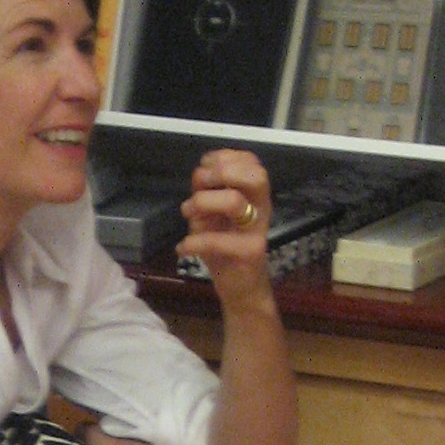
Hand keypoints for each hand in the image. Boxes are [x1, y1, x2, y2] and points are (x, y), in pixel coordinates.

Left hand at [177, 148, 272, 307]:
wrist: (241, 288)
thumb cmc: (226, 248)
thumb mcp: (214, 215)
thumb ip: (208, 193)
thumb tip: (199, 173)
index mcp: (255, 196)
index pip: (252, 162)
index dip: (226, 156)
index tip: (205, 165)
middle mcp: (261, 209)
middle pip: (254, 176)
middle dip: (221, 172)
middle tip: (199, 186)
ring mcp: (256, 230)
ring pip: (234, 201)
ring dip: (202, 202)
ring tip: (188, 214)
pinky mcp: (248, 253)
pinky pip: (216, 240)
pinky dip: (191, 243)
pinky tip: (182, 248)